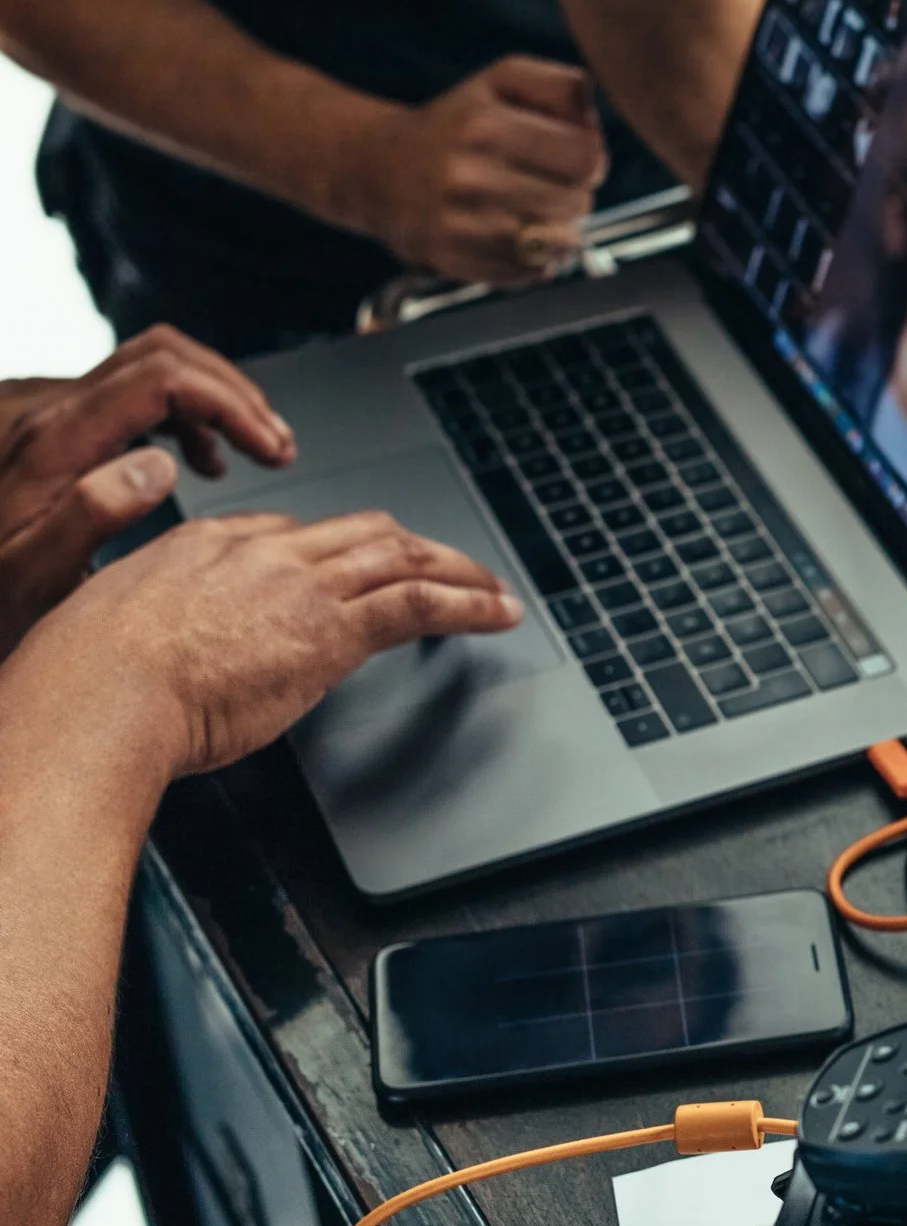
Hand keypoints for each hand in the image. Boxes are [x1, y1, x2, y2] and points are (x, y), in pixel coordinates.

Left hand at [0, 327, 295, 658]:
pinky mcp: (47, 430)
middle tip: (275, 446)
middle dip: (233, 393)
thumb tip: (159, 463)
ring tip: (252, 451)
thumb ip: (91, 517)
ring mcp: (45, 416)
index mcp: (51, 444)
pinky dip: (180, 416)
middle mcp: (45, 414)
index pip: (163, 377)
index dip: (230, 403)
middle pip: (163, 354)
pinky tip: (193, 459)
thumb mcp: (29, 580)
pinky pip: (127, 394)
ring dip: (212, 401)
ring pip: (149, 366)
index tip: (269, 449)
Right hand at [9, 510, 522, 781]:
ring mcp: (301, 585)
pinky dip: (470, 604)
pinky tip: (499, 613)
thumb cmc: (88, 680)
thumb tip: (177, 647)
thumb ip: (159, 622)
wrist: (99, 693)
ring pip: (401, 558)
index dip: (333, 551)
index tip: (354, 569)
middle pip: (360, 532)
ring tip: (494, 590)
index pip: (289, 532)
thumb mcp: (114, 626)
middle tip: (449, 566)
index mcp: (206, 544)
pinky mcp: (332, 630)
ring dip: (457, 571)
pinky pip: (420, 604)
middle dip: (412, 547)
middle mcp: (261, 552)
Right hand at [353, 55, 609, 285]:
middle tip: (545, 182)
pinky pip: (535, 274)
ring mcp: (464, 227)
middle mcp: (471, 178)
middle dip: (574, 193)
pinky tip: (512, 234)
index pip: (586, 157)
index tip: (569, 154)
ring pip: (562, 244)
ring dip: (560, 229)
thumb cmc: (457, 123)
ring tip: (531, 208)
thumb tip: (596, 123)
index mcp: (486, 127)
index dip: (589, 157)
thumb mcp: (503, 81)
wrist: (379, 169)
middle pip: (579, 203)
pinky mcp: (460, 264)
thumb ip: (561, 86)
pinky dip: (536, 259)